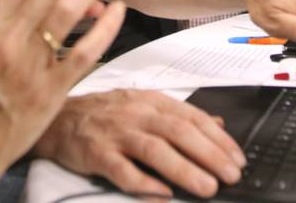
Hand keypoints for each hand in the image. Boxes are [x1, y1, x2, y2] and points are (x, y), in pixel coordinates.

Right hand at [33, 90, 245, 198]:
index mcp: (150, 101)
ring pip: (154, 150)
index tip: (238, 158)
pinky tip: (162, 195)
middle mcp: (135, 113)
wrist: (57, 117)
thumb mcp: (142, 104)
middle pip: (177, 131)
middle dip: (209, 154)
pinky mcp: (95, 153)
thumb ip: (177, 115)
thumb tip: (217, 124)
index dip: (217, 139)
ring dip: (184, 170)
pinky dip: (143, 183)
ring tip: (207, 188)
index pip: (190, 117)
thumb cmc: (103, 113)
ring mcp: (115, 133)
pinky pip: (122, 170)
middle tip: (231, 175)